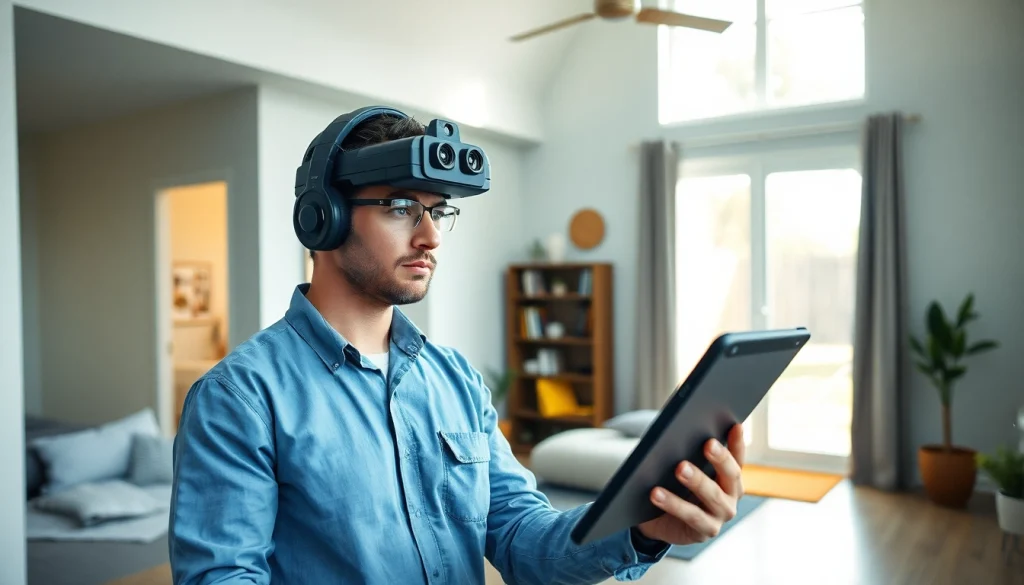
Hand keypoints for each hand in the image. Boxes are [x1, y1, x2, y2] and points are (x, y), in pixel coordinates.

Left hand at [635, 423, 744, 545]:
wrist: (660, 520)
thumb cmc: (675, 486)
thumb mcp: (683, 467)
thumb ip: (687, 452)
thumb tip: (678, 431)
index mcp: (730, 476)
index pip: (737, 456)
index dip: (738, 442)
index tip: (735, 425)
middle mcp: (731, 495)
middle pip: (730, 475)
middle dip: (720, 458)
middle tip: (707, 444)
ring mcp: (721, 514)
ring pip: (712, 495)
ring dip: (696, 480)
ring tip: (679, 468)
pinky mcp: (706, 530)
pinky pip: (691, 516)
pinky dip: (673, 504)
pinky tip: (656, 493)